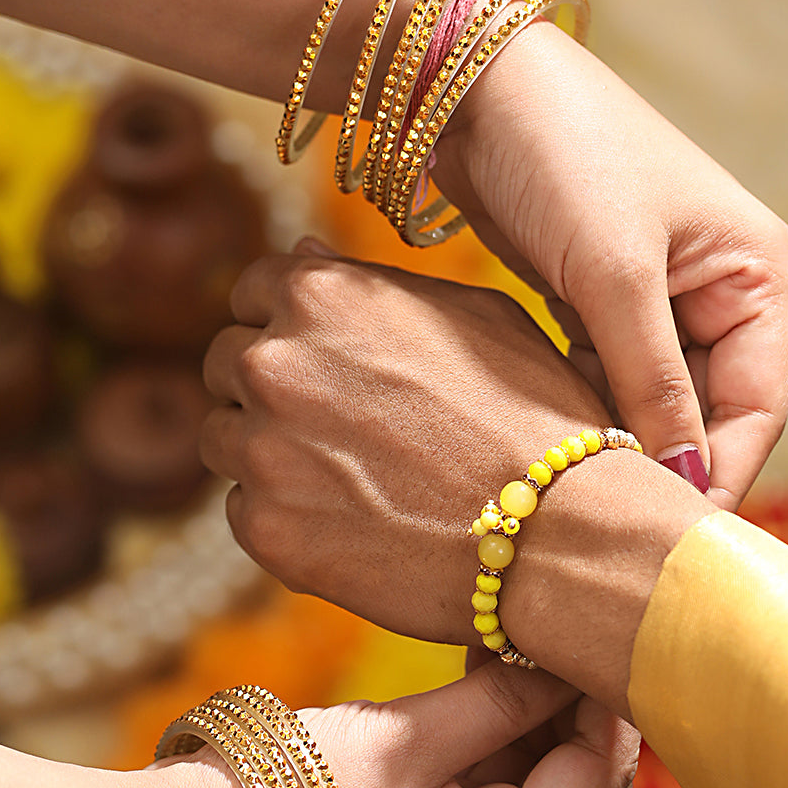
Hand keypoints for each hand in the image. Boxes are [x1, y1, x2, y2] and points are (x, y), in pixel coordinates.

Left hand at [200, 251, 607, 644]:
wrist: (561, 531)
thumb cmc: (536, 416)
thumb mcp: (475, 315)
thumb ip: (377, 285)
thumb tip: (305, 256)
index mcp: (319, 293)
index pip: (252, 293)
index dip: (288, 326)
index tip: (323, 362)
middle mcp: (274, 361)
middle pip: (227, 366)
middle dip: (274, 392)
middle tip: (341, 430)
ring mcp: (263, 449)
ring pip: (227, 441)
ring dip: (271, 456)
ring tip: (352, 480)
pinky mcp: (266, 529)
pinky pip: (246, 513)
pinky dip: (287, 519)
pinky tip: (355, 525)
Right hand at [298, 658, 636, 787]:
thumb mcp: (401, 741)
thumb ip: (495, 705)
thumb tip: (568, 663)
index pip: (594, 782)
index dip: (607, 707)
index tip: (596, 635)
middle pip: (572, 779)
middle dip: (573, 703)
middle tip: (556, 622)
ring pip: (532, 771)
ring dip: (532, 705)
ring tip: (514, 630)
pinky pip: (486, 772)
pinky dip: (492, 720)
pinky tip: (481, 660)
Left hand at [433, 22, 787, 507]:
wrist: (469, 82)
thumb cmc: (562, 154)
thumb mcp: (615, 274)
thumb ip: (652, 382)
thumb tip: (682, 482)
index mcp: (754, 273)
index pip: (760, 403)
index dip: (723, 472)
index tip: (673, 536)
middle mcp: (718, 291)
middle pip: (712, 411)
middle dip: (670, 465)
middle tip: (620, 531)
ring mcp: (659, 298)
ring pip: (657, 403)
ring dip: (623, 445)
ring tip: (579, 496)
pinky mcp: (601, 302)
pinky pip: (609, 381)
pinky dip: (588, 414)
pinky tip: (554, 447)